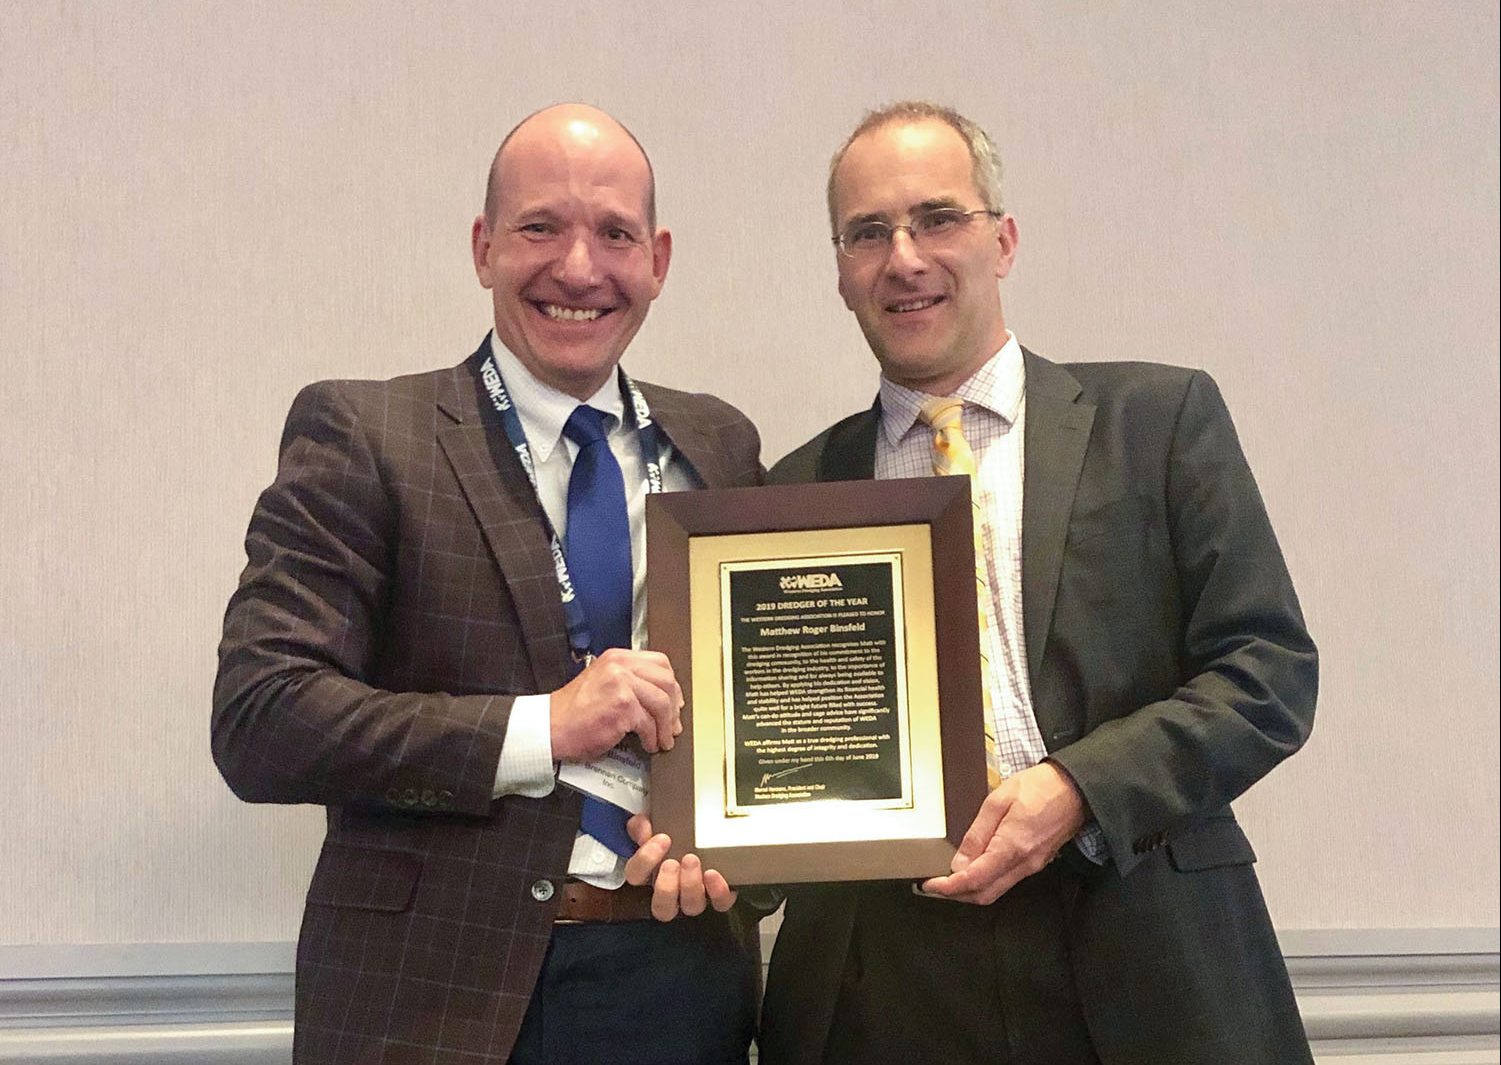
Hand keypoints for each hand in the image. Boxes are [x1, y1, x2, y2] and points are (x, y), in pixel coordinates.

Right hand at [549, 649, 683, 761]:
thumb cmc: (573, 712)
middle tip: (673, 724)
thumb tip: (660, 697)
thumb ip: (628, 681)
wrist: (550, 727)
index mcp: (617, 658)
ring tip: (663, 739)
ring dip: (666, 726)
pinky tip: (648, 744)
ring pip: (662, 703)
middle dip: (673, 707)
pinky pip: (649, 723)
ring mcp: (622, 685)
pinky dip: (652, 738)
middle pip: (666, 681)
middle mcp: (620, 667)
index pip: (659, 662)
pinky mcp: (622, 707)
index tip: (674, 700)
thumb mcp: (601, 682)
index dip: (671, 684)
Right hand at [623, 813, 737, 920]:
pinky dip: (718, 891)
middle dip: (665, 886)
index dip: (645, 861)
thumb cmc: (678, 834)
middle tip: (672, 862)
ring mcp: (695, 898)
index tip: (660, 839)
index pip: (636, 877)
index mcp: (650, 874)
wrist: (711, 835)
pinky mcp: (719, 897)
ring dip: (690, 885)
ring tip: (692, 860)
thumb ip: (646, 825)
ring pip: (690, 906)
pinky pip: (720, 903)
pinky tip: (713, 874)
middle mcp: (671, 893)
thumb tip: (641, 824)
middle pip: (661, 906)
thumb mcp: (658, 824)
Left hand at [919, 761, 1087, 905]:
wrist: (1075, 788)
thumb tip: (959, 862)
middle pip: (984, 894)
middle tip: (936, 885)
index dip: (948, 888)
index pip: (974, 880)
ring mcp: (1032, 866)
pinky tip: (975, 868)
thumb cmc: (1040, 787)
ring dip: (971, 889)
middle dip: (956, 894)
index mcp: (1012, 847)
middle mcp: (1024, 863)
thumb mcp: (997, 801)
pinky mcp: (1036, 863)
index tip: (931, 886)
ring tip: (950, 877)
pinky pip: (1007, 880)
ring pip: (996, 890)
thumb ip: (977, 835)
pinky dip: (987, 880)